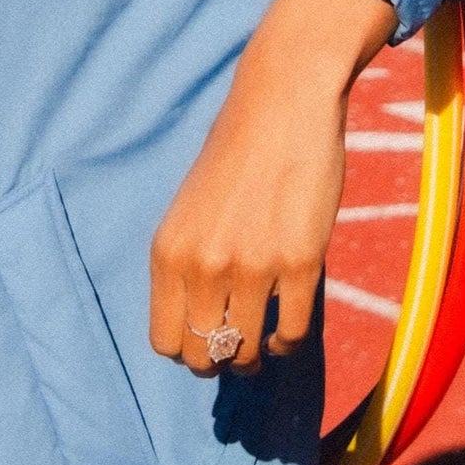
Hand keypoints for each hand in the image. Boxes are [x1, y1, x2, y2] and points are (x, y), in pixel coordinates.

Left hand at [150, 0, 394, 376]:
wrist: (282, 105)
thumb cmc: (236, 155)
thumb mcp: (191, 211)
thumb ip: (189, 264)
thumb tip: (198, 325)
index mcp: (168, 251)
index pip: (164, 341)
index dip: (185, 351)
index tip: (203, 341)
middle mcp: (203, 264)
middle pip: (202, 356)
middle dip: (219, 360)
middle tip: (237, 346)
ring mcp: (252, 266)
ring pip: (248, 351)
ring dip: (256, 356)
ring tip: (263, 343)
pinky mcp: (300, 263)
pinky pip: (292, 332)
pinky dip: (289, 341)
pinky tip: (287, 328)